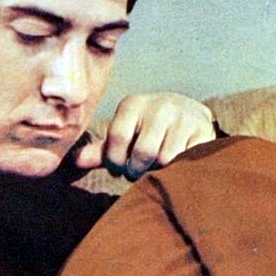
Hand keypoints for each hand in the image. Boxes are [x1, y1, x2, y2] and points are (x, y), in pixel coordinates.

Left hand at [74, 92, 215, 178]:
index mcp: (133, 104)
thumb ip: (101, 150)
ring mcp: (184, 117)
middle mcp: (160, 106)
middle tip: (139, 170)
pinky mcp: (204, 131)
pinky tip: (176, 164)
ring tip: (157, 167)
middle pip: (142, 152)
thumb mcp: (125, 134)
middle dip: (137, 170)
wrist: (190, 114)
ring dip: (159, 171)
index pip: (116, 139)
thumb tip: (71, 161)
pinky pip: (186, 159)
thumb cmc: (148, 130)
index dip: (116, 161)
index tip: (120, 167)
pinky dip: (179, 168)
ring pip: (165, 159)